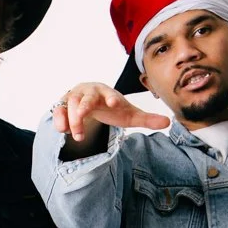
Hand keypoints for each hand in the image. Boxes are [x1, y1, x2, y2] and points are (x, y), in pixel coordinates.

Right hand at [52, 82, 169, 142]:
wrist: (91, 100)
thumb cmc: (111, 107)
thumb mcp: (129, 114)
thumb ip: (146, 119)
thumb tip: (169, 122)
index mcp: (106, 91)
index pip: (109, 92)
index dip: (111, 97)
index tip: (114, 104)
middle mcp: (89, 91)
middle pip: (85, 98)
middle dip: (83, 109)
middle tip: (83, 122)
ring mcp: (74, 97)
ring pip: (70, 105)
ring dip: (73, 120)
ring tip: (78, 136)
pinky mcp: (63, 105)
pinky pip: (58, 110)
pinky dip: (59, 119)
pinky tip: (63, 130)